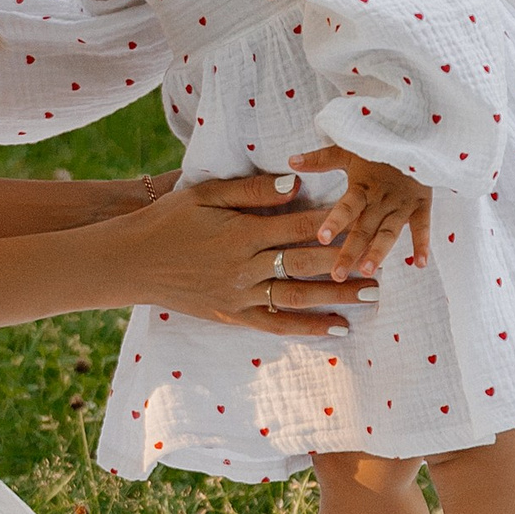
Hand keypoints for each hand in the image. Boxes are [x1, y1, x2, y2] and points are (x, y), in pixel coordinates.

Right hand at [115, 168, 365, 335]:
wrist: (130, 261)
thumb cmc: (167, 220)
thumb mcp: (204, 194)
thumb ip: (251, 192)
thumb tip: (295, 184)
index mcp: (242, 233)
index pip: (298, 228)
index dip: (334, 227)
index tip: (366, 223)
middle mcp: (245, 267)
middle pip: (306, 266)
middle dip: (347, 266)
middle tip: (384, 268)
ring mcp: (239, 295)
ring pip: (297, 298)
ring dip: (337, 299)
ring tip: (371, 298)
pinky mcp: (231, 315)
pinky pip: (275, 324)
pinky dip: (306, 328)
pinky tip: (335, 329)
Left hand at [290, 147, 431, 278]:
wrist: (414, 132)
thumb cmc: (377, 143)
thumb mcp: (349, 149)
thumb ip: (321, 160)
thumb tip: (291, 162)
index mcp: (362, 187)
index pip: (346, 207)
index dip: (335, 221)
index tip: (321, 238)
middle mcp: (381, 199)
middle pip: (363, 229)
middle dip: (350, 252)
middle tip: (336, 275)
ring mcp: (402, 204)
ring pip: (389, 232)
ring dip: (379, 252)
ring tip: (367, 272)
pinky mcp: (421, 204)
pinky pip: (422, 226)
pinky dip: (423, 244)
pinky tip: (420, 265)